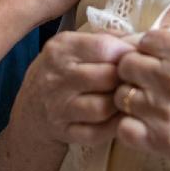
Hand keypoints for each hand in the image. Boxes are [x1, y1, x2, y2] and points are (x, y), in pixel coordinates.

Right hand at [8, 31, 133, 146]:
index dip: (127, 53)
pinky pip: (97, 132)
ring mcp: (58, 106)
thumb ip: (106, 38)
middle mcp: (57, 76)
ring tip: (125, 99)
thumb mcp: (74, 46)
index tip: (136, 57)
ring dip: (120, 105)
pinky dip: (113, 127)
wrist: (30, 109)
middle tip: (134, 81)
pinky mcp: (63, 132)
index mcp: (62, 48)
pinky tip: (117, 118)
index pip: (103, 47)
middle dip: (125, 79)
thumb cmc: (62, 72)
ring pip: (103, 107)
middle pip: (107, 77)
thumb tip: (139, 39)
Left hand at [113, 30, 169, 170]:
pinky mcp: (161, 140)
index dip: (148, 51)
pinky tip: (147, 130)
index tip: (153, 61)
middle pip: (127, 64)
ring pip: (121, 95)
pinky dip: (131, 129)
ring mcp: (163, 109)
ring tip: (150, 110)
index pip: (147, 39)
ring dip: (132, 102)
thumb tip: (161, 52)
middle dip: (134, 74)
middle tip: (147, 86)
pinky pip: (124, 127)